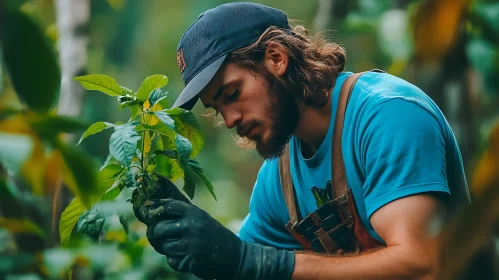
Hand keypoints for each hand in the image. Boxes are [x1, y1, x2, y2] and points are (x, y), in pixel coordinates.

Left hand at [146, 199, 294, 279]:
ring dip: (169, 249)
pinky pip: (171, 261)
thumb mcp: (202, 218)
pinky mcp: (191, 261)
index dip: (157, 210)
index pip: (167, 206)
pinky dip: (176, 261)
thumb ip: (183, 213)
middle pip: (159, 228)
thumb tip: (155, 208)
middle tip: (163, 236)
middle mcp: (192, 226)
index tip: (152, 215)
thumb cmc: (214, 235)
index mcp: (195, 213)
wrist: (235, 256)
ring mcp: (191, 244)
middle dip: (159, 234)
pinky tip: (188, 257)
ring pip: (164, 246)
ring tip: (182, 247)